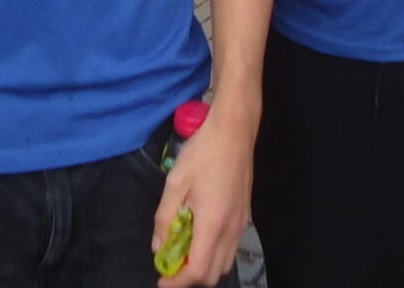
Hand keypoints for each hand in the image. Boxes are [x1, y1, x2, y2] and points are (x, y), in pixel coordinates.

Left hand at [152, 108, 254, 286]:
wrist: (234, 131)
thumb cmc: (202, 153)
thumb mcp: (175, 183)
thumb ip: (165, 219)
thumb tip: (159, 248)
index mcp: (212, 224)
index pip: (198, 271)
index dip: (178, 282)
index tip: (162, 280)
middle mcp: (231, 230)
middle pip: (213, 273)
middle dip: (190, 277)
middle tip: (171, 264)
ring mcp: (241, 224)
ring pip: (225, 263)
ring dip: (204, 266)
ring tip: (185, 250)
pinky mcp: (245, 215)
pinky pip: (231, 248)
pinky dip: (215, 253)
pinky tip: (200, 235)